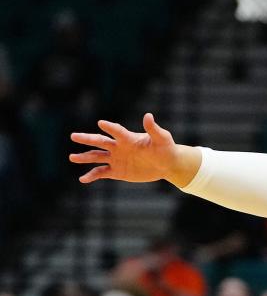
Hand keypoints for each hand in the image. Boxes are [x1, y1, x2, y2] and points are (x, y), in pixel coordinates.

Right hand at [70, 113, 200, 186]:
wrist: (166, 164)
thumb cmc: (166, 149)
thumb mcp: (162, 139)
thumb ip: (153, 129)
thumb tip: (148, 115)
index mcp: (128, 138)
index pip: (117, 131)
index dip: (110, 127)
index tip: (101, 123)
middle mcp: (119, 147)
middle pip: (100, 141)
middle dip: (87, 139)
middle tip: (73, 136)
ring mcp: (116, 159)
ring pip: (97, 157)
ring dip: (84, 157)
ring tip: (72, 157)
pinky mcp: (117, 171)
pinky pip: (101, 173)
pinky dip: (92, 176)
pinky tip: (82, 179)